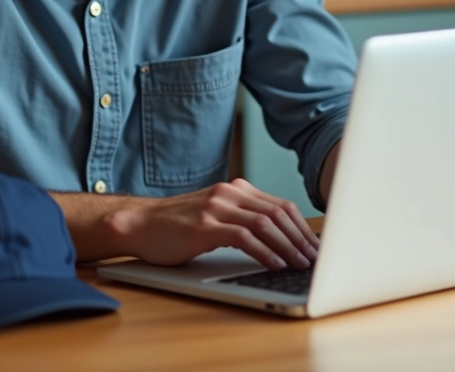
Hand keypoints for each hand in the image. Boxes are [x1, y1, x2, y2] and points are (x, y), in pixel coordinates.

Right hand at [106, 179, 318, 270]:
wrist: (139, 224)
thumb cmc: (176, 226)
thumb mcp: (215, 216)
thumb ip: (242, 220)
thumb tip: (279, 242)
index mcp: (236, 190)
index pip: (281, 205)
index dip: (302, 227)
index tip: (315, 247)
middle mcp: (229, 193)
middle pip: (279, 213)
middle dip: (301, 238)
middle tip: (315, 259)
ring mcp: (217, 207)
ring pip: (265, 224)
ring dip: (288, 247)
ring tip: (300, 265)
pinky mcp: (205, 225)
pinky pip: (244, 237)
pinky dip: (265, 252)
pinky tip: (275, 265)